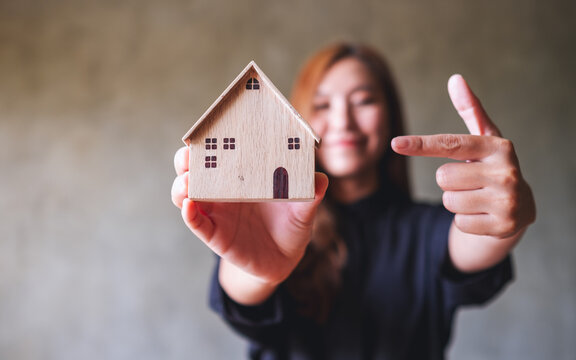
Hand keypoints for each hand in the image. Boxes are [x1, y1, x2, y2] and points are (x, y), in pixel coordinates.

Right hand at [171, 146, 328, 293]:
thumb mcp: (304, 208)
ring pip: (188, 194)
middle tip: (190, 155)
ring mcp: (216, 211)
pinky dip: (189, 214)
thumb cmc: (292, 223)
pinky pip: (196, 223)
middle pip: (194, 168)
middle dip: (187, 159)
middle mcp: (224, 190)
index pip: (220, 151)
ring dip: (182, 186)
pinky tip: (190, 207)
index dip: (209, 139)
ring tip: (188, 184)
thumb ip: (311, 194)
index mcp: (243, 174)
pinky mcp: (215, 235)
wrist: (285, 258)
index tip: (208, 129)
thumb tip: (320, 180)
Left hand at [391, 75, 534, 270]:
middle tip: (470, 181)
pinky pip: (459, 222)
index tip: (396, 143)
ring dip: (456, 201)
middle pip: (443, 177)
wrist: (520, 206)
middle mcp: (506, 172)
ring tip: (477, 197)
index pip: (451, 144)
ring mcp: (507, 200)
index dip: (421, 144)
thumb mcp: (484, 138)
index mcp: (497, 147)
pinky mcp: (503, 225)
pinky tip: (482, 213)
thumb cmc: (492, 165)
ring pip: (449, 201)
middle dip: (449, 181)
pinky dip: (465, 219)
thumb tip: (455, 78)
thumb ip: (470, 109)